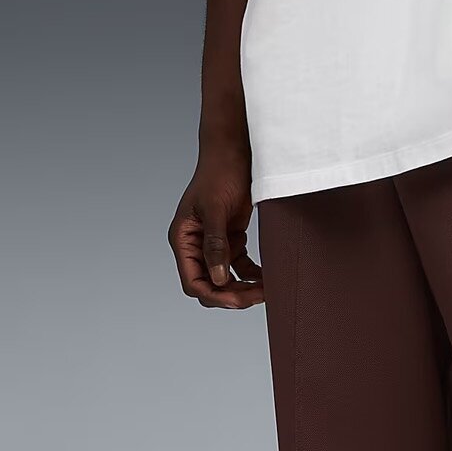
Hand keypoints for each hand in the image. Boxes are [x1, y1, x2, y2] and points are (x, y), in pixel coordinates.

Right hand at [168, 137, 262, 309]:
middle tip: (259, 296)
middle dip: (232, 295)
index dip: (215, 295)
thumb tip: (218, 279)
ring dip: (245, 288)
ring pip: (226, 280)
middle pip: (210, 285)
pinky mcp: (231, 239)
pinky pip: (241, 267)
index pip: (193, 282)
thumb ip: (215, 245)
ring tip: (266, 289)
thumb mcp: (216, 209)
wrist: (235, 150)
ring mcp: (213, 244)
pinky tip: (267, 277)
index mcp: (184, 239)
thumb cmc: (220, 172)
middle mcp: (195, 245)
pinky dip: (253, 275)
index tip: (238, 300)